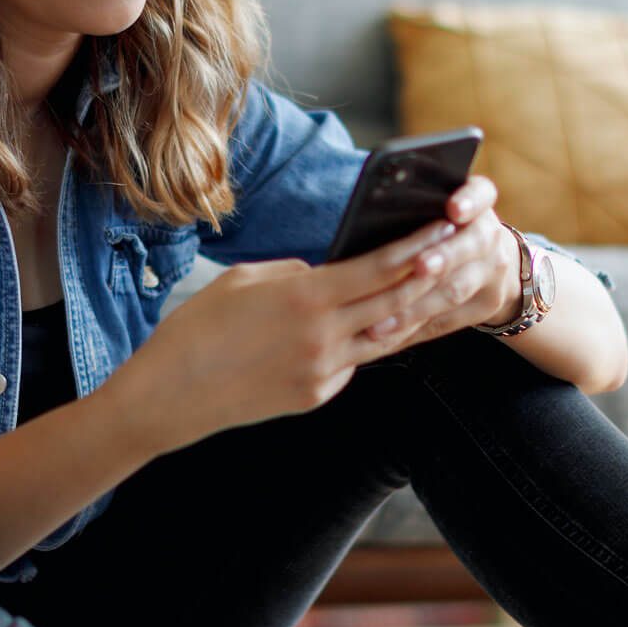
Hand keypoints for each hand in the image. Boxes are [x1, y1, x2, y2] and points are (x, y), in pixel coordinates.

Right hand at [107, 212, 476, 452]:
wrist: (170, 397)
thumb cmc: (196, 329)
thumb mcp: (244, 280)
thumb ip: (296, 273)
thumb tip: (329, 274)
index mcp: (305, 298)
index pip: (380, 268)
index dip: (417, 247)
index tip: (443, 228)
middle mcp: (324, 337)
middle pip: (396, 301)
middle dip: (430, 276)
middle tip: (457, 253)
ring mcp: (324, 372)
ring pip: (384, 336)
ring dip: (411, 312)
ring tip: (435, 289)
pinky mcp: (316, 395)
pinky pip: (352, 362)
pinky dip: (364, 341)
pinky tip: (375, 325)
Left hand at [358, 174, 521, 355]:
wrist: (493, 262)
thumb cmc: (446, 227)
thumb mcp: (444, 206)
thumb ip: (420, 205)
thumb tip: (367, 208)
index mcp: (480, 202)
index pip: (482, 193)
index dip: (469, 201)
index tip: (454, 209)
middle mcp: (491, 236)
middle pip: (470, 245)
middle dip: (443, 257)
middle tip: (419, 266)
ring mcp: (492, 273)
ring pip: (455, 291)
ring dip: (417, 306)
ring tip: (382, 320)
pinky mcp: (485, 306)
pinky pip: (446, 321)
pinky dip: (413, 329)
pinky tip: (384, 337)